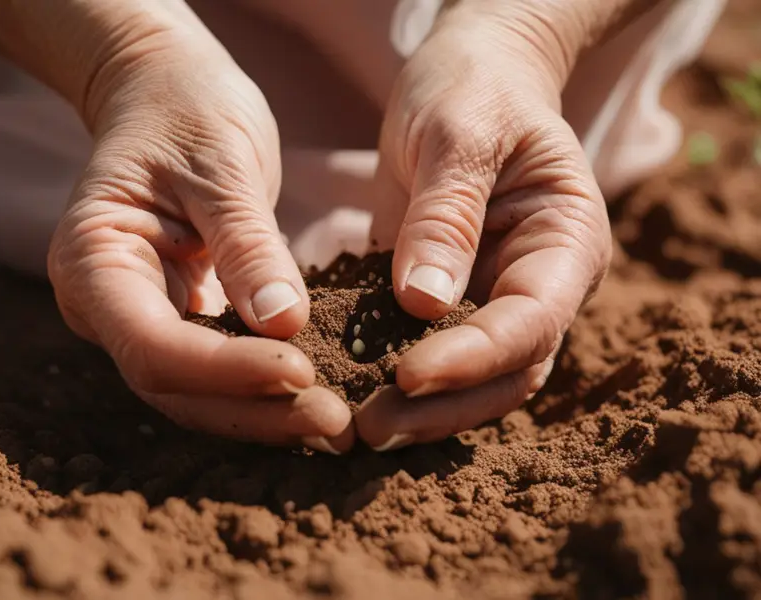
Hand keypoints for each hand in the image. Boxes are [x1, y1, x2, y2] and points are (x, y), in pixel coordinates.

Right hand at [40, 2, 352, 452]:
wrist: (164, 92)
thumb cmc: (185, 109)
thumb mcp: (222, 163)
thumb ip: (246, 243)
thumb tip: (285, 325)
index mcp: (93, 259)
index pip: (152, 345)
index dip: (224, 372)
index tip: (301, 373)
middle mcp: (105, 303)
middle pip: (171, 386)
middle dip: (252, 410)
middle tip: (336, 425)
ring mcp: (139, 315)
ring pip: (192, 392)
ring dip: (261, 414)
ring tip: (336, 426)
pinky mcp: (179, 317)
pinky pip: (215, 370)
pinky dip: (260, 390)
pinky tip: (313, 398)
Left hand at [356, 3, 612, 449]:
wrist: (469, 78)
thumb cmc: (474, 89)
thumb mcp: (458, 132)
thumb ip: (446, 215)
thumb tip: (424, 304)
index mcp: (565, 241)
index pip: (530, 321)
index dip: (472, 358)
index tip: (407, 375)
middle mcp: (541, 283)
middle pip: (509, 372)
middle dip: (445, 407)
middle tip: (372, 428)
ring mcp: (497, 297)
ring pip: (474, 380)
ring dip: (422, 411)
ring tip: (360, 430)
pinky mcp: (451, 300)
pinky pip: (432, 352)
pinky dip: (399, 382)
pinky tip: (350, 393)